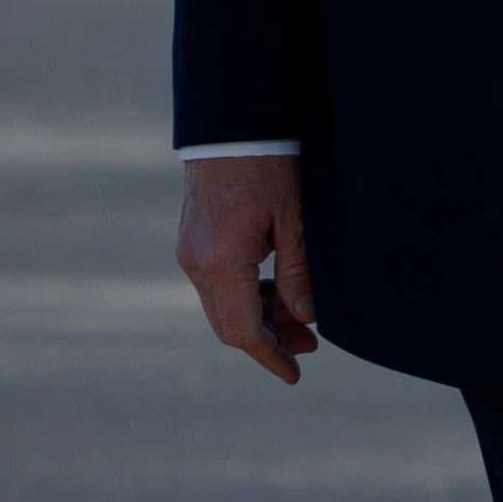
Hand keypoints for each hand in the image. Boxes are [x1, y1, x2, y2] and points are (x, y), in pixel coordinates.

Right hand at [178, 155, 321, 381]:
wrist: (232, 125)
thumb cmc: (269, 166)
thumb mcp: (295, 221)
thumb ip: (300, 274)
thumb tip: (306, 319)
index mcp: (221, 263)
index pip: (243, 331)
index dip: (270, 357)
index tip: (295, 376)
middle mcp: (196, 264)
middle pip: (229, 323)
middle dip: (270, 340)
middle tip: (312, 344)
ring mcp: (190, 253)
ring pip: (223, 305)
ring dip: (260, 317)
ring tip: (302, 318)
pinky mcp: (194, 241)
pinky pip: (218, 283)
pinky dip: (247, 295)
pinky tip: (278, 291)